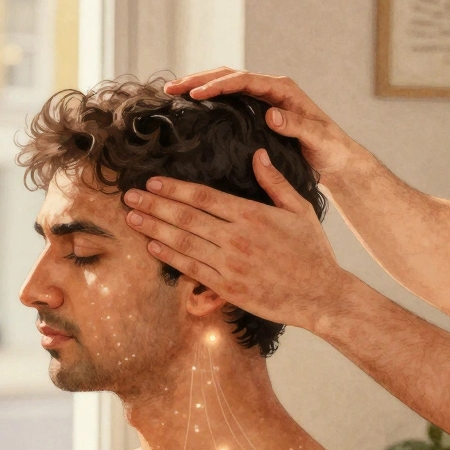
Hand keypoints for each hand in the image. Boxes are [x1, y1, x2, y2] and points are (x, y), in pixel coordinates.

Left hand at [124, 148, 345, 332]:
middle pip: (185, 217)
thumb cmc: (313, 251)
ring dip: (153, 229)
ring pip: (182, 242)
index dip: (174, 189)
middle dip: (153, 205)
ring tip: (131, 217)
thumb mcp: (300, 209)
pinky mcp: (227, 288)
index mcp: (252, 215)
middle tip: (128, 196)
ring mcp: (229, 265)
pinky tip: (151, 247)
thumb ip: (275, 182)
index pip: (203, 197)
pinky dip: (169, 257)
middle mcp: (236, 239)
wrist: (321, 295)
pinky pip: (191, 269)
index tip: (152, 182)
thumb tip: (258, 154)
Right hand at [165, 67, 364, 187]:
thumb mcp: (317, 138)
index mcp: (282, 90)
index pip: (244, 80)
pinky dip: (207, 99)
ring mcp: (262, 99)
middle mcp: (270, 89)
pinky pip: (228, 100)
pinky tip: (190, 106)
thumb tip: (271, 114)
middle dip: (199, 79)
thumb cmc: (330, 149)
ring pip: (225, 84)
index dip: (218, 85)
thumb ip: (296, 125)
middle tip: (172, 87)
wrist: (337, 158)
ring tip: (173, 92)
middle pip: (229, 76)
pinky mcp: (256, 112)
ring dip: (199, 85)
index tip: (196, 93)